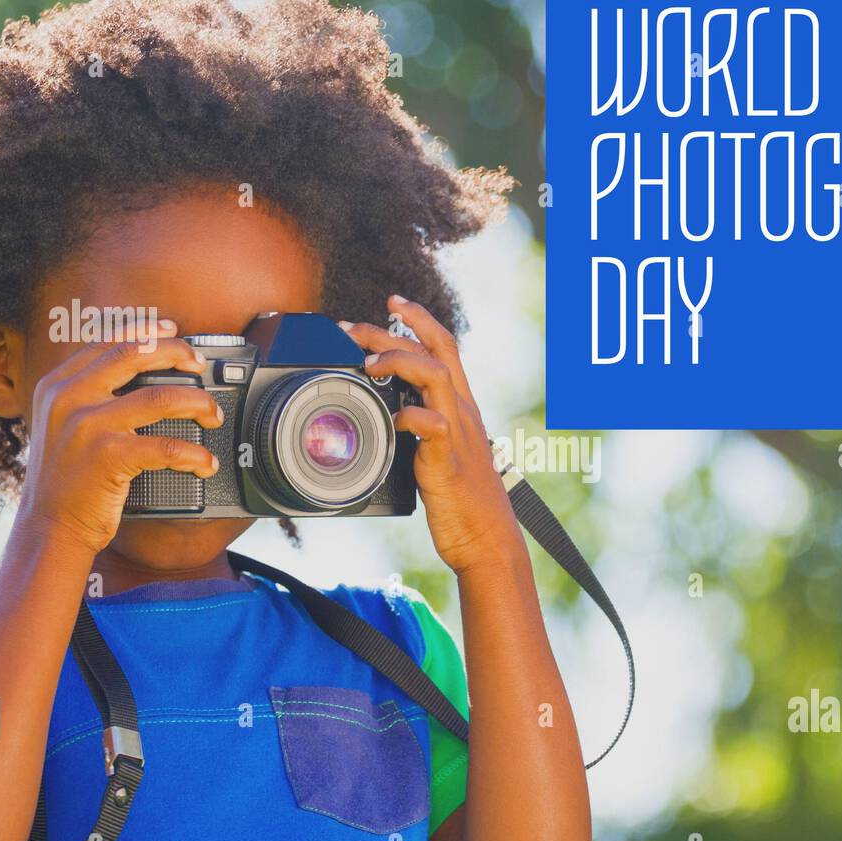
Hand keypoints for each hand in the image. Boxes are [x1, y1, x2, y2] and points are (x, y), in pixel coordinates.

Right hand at [17, 320, 223, 555]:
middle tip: (200, 364)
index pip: (107, 341)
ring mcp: (88, 426)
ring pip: (161, 397)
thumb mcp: (62, 424)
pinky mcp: (108, 457)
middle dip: (178, 352)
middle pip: (135, 354)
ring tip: (213, 416)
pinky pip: (168, 446)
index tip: (172, 329)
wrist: (49, 527)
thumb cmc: (65, 480)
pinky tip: (205, 463)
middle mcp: (69, 398)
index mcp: (58, 385)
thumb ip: (88, 395)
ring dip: (198, 403)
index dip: (145, 330)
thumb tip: (136, 373)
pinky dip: (196, 455)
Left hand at [339, 296, 521, 576]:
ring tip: (367, 365)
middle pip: (436, 350)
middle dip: (393, 330)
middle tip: (354, 327)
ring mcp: (457, 434)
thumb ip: (419, 429)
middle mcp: (462, 412)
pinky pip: (431, 426)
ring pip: (435, 375)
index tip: (393, 301)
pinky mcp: (448, 460)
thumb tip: (387, 414)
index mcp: (460, 407)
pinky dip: (409, 416)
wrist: (487, 538)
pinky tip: (392, 420)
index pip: (445, 346)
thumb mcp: (439, 453)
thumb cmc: (462, 500)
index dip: (420, 318)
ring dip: (398, 362)